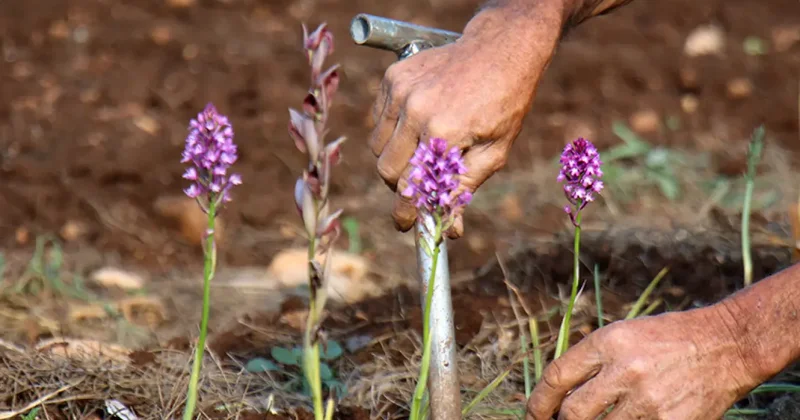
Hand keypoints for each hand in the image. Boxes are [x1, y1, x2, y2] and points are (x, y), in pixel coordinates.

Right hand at [368, 5, 564, 237]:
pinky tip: (416, 125)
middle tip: (420, 184)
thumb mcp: (495, 151)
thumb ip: (465, 190)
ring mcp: (400, 91)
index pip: (411, 186)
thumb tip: (450, 230)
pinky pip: (378, 120)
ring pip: (377, 146)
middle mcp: (415, 110)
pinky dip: (391, 131)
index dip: (406, 212)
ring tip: (421, 150)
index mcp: (444, 132)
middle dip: (400, 185)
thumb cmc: (505, 102)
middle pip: (386, 169)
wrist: (500, 48)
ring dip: (395, 158)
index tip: (405, 225)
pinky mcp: (393, 77)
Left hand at [526, 305, 763, 419]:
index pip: (556, 377)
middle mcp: (625, 369)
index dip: (537, 403)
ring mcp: (648, 399)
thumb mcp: (624, 334)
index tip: (532, 415)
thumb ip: (592, 361)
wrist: (726, 344)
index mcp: (608, 342)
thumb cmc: (669, 338)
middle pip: (572, 412)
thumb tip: (558, 394)